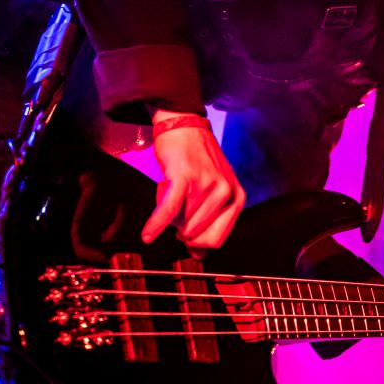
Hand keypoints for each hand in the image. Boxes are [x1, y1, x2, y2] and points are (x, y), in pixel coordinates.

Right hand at [141, 113, 245, 252]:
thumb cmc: (196, 161)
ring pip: (182, 223)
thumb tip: (199, 257)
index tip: (186, 236)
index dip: (197, 242)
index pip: (216, 239)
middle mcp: (225, 190)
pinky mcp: (184, 176)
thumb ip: (209, 221)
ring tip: (170, 196)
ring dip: (170, 218)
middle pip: (197, 235)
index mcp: (236, 195)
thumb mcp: (213, 190)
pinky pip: (169, 210)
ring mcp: (206, 183)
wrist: (183, 126)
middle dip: (182, 230)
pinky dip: (156, 224)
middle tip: (176, 214)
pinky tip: (148, 234)